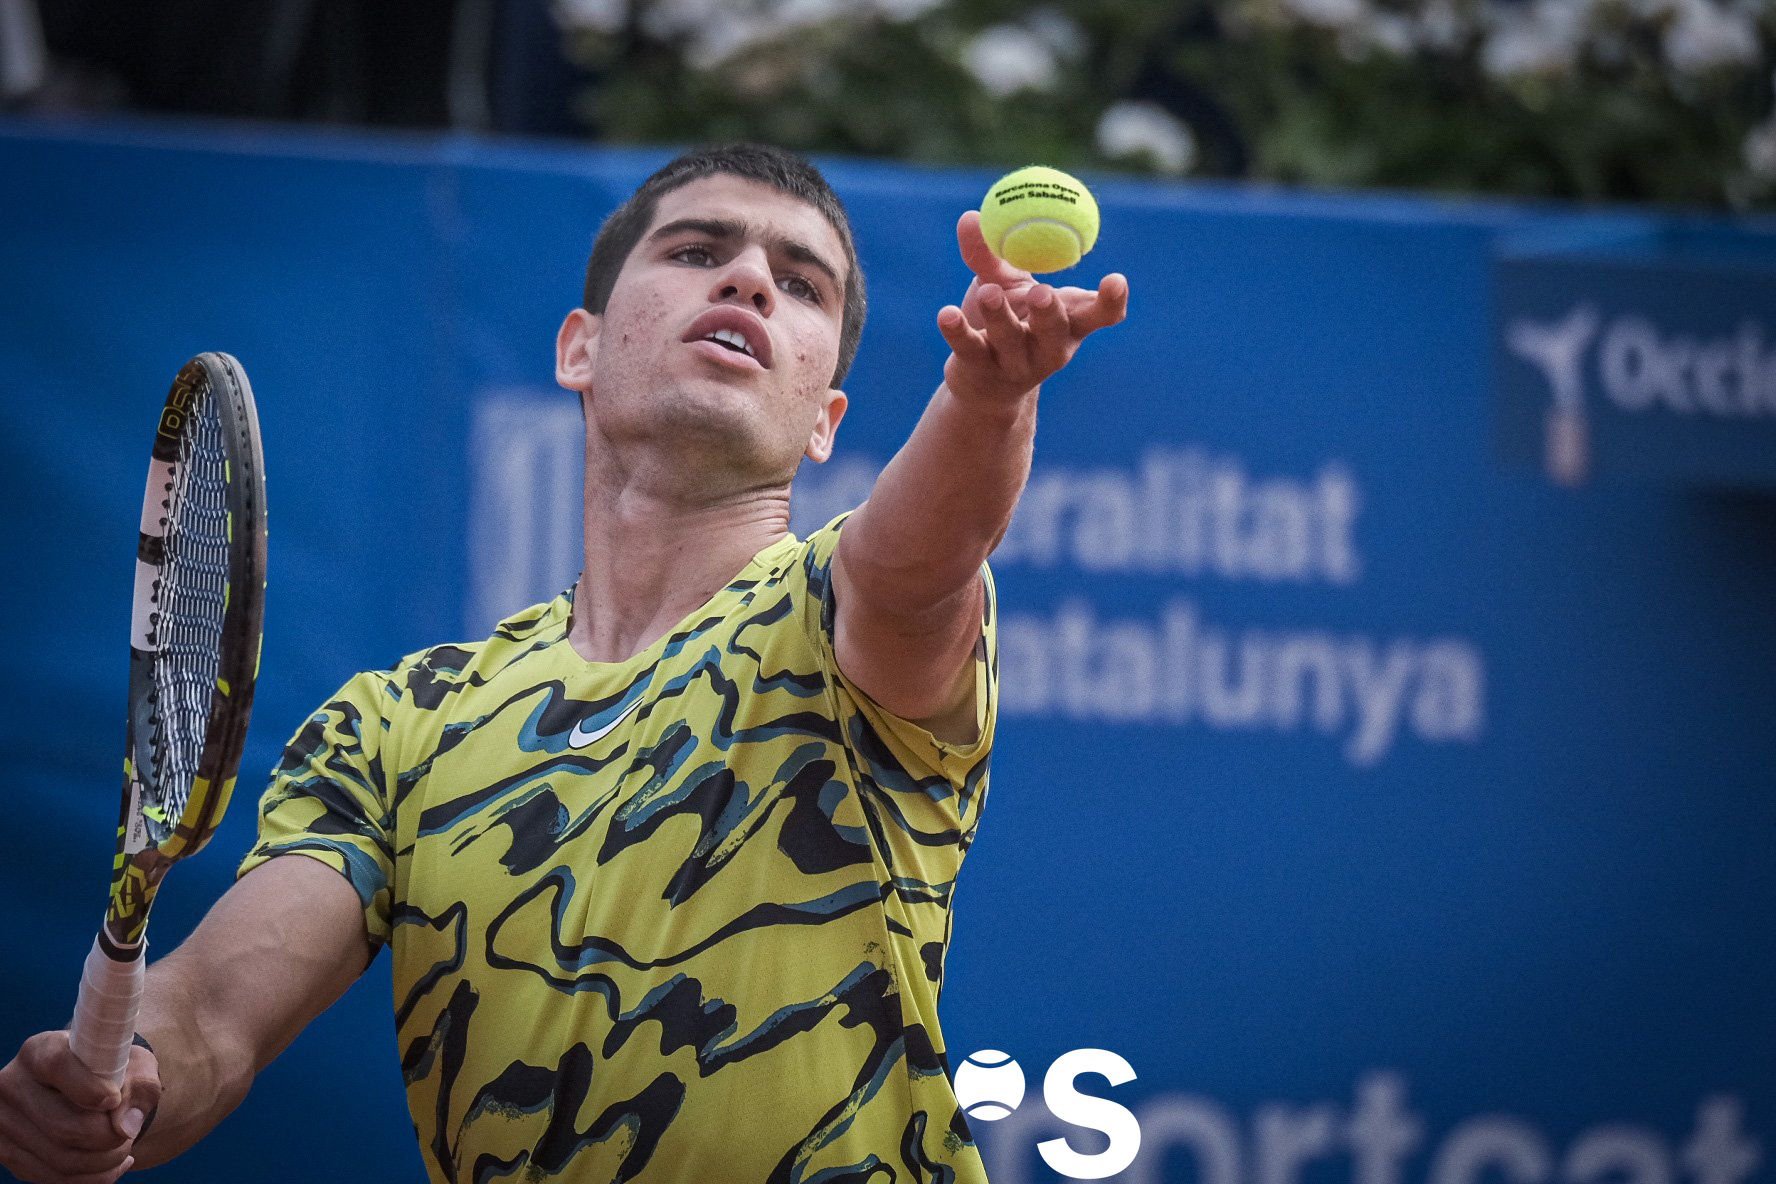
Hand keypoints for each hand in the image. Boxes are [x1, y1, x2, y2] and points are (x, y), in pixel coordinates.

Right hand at [0, 1031, 159, 1182]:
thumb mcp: (134, 1064)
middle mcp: (11, 1084)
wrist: (87, 1087)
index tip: (114, 1100)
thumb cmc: (112, 1070)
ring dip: (104, 1161)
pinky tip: (112, 1163)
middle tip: (129, 1134)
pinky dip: (92, 1177)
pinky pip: (52, 1178)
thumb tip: (125, 1126)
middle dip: (108, 1138)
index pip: (57, 1066)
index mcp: (40, 1050)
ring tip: (123, 1147)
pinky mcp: (6, 1152)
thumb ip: (140, 1085)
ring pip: (59, 1159)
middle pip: (62, 1126)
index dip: (90, 1089)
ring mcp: (4, 1123)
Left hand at [936, 210, 1129, 407]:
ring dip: (1000, 316)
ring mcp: (1016, 365)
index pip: (1100, 316)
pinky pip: (969, 349)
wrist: (982, 380)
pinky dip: (958, 331)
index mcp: (1069, 323)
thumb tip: (970, 215)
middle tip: (1042, 292)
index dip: (1111, 302)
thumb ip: (991, 254)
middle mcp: (1048, 348)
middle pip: (1054, 332)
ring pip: (1010, 340)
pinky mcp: (981, 373)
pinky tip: (946, 315)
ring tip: (989, 292)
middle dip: (1049, 313)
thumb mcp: (1004, 285)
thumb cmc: (1007, 322)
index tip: (1116, 280)